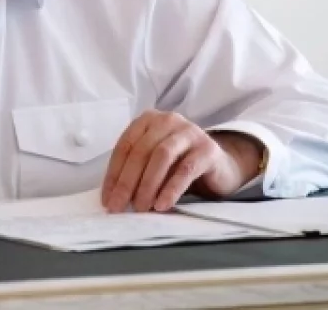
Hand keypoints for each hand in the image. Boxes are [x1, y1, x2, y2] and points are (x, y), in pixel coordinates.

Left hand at [100, 110, 262, 212]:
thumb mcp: (154, 163)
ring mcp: (190, 132)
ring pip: (162, 156)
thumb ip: (135, 170)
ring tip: (141, 208)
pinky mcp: (208, 149)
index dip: (114, 173)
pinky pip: (186, 169)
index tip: (107, 199)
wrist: (220, 167)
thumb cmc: (179, 165)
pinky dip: (171, 188)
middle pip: (141, 150)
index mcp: (149, 120)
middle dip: (127, 181)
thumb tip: (113, 196)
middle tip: (119, 206)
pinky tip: (162, 205)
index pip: (125, 145)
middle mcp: (168, 120)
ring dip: (147, 184)